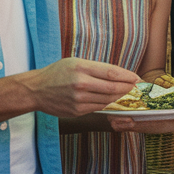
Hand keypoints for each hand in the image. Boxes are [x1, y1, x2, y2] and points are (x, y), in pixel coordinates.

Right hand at [21, 57, 140, 117]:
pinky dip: (108, 103)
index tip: (137, 78)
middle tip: (136, 87)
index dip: (128, 76)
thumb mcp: (76, 62)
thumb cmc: (58, 73)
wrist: (36, 89)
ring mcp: (79, 99)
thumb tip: (120, 75)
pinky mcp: (77, 111)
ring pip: (108, 99)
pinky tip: (112, 99)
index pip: (112, 73)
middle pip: (113, 87)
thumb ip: (97, 69)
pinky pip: (98, 107)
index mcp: (81, 67)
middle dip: (127, 88)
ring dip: (120, 96)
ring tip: (126, 92)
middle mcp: (80, 83)